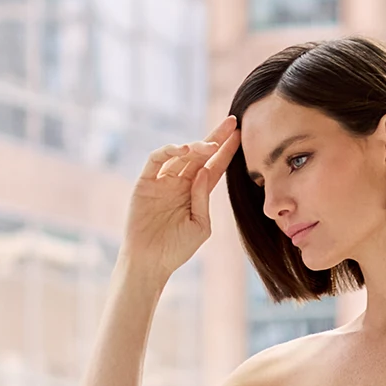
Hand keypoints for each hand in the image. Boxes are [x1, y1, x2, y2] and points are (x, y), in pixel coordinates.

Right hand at [121, 116, 240, 278]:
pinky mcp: (146, 181)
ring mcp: (163, 180)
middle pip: (200, 154)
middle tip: (231, 122)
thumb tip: (203, 170)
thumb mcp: (200, 226)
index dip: (226, 151)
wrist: (150, 262)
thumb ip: (203, 198)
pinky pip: (156, 159)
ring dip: (196, 146)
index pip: (214, 167)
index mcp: (196, 193)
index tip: (240, 134)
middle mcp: (180, 183)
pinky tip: (184, 150)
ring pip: (181, 154)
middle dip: (215, 137)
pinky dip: (169, 151)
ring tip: (209, 145)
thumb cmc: (176, 249)